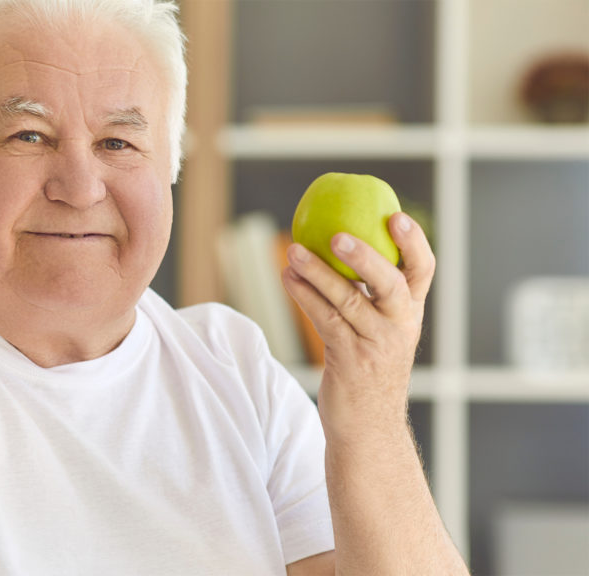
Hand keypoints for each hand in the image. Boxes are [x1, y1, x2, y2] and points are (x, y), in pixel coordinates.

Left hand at [281, 212, 433, 441]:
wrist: (367, 426)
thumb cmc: (368, 369)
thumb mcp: (379, 330)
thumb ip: (370, 295)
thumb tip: (340, 245)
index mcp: (409, 312)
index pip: (423, 270)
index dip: (413, 242)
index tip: (395, 215)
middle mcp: (399, 326)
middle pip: (390, 283)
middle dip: (365, 256)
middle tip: (337, 235)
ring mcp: (377, 345)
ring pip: (348, 301)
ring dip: (317, 273)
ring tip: (293, 252)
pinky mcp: (350, 361)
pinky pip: (324, 321)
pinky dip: (304, 297)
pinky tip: (287, 278)